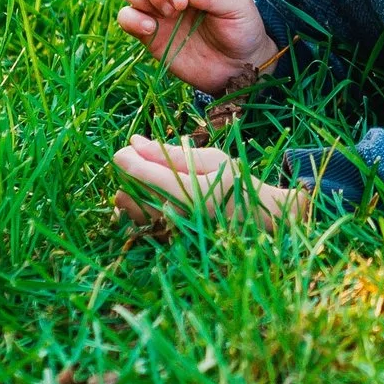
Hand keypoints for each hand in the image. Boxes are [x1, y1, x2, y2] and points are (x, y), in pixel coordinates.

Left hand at [113, 136, 314, 231]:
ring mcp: (170, 233)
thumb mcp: (211, 160)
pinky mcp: (168, 241)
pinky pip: (139, 224)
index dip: (126, 158)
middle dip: (128, 177)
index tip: (124, 149)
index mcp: (188, 193)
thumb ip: (171, 153)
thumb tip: (136, 142)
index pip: (142, 174)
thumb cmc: (237, 183)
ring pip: (129, 212)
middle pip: (128, 195)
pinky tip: (154, 198)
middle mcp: (175, 216)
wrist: (259, 219)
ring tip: (148, 180)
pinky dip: (139, 209)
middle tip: (141, 163)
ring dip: (130, 193)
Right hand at [117, 0, 279, 94]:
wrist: (238, 66)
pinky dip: (130, 19)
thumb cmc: (243, 29)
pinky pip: (126, 17)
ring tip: (159, 20)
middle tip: (173, 11)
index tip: (184, 4)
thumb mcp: (238, 8)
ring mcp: (161, 9)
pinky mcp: (150, 32)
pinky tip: (150, 29)